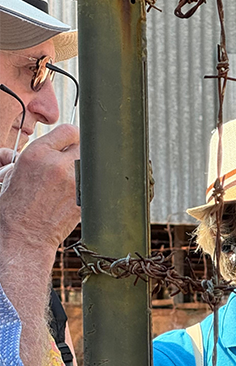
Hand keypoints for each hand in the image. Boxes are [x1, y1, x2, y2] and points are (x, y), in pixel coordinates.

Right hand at [0, 125, 79, 255]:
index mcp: (36, 154)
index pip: (68, 130)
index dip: (69, 137)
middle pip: (85, 145)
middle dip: (79, 152)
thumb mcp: (12, 174)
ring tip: (72, 179)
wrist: (24, 235)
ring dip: (84, 168)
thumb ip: (29, 156)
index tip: (69, 144)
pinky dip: (88, 185)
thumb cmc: (15, 206)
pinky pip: (94, 183)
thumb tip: (35, 147)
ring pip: (91, 164)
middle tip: (71, 162)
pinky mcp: (85, 197)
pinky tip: (75, 192)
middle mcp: (57, 165)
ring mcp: (75, 182)